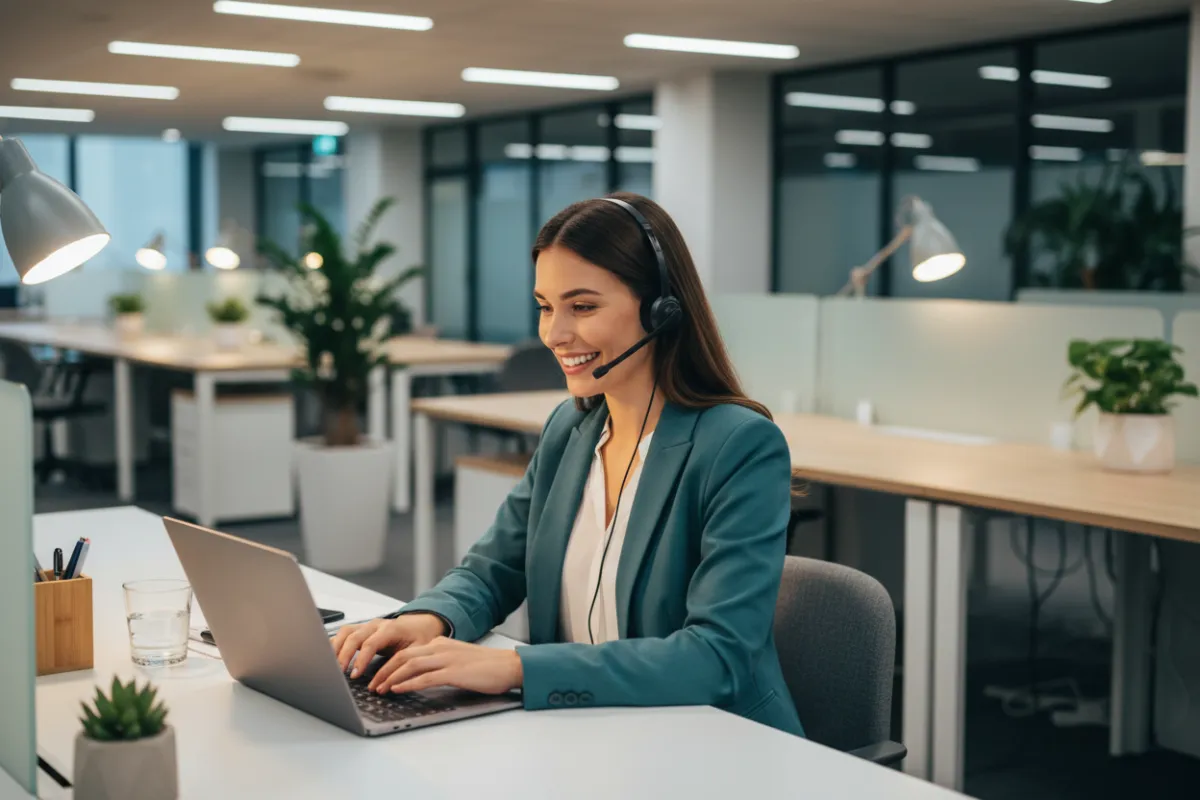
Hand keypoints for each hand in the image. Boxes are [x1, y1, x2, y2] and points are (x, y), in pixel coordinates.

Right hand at [330, 614, 445, 678]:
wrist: (421, 623)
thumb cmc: (419, 637)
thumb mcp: (418, 651)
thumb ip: (403, 665)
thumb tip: (388, 684)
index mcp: (390, 629)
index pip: (370, 643)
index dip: (360, 659)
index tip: (354, 674)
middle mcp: (376, 624)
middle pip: (353, 636)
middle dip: (344, 655)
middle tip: (338, 673)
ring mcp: (367, 625)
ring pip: (345, 632)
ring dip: (336, 648)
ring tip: (331, 666)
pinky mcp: (362, 629)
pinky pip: (344, 634)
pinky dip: (336, 644)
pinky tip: (330, 657)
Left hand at [367, 637, 522, 695]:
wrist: (508, 666)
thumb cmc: (486, 666)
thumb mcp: (457, 659)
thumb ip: (439, 663)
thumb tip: (420, 675)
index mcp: (440, 642)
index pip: (406, 651)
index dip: (388, 663)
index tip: (376, 675)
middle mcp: (440, 647)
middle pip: (403, 656)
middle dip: (383, 670)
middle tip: (371, 684)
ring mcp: (446, 658)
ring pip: (410, 665)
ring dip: (391, 678)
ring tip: (379, 689)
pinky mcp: (453, 672)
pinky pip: (424, 677)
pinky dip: (408, 684)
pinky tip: (398, 690)